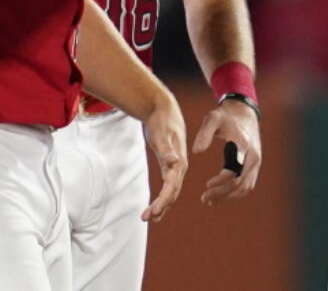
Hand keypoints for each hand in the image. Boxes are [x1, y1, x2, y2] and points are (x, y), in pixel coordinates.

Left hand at [141, 94, 187, 221]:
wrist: (164, 109)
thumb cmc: (162, 120)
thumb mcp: (161, 133)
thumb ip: (167, 149)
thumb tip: (174, 162)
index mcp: (179, 161)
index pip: (172, 186)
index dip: (163, 200)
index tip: (153, 211)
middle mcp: (180, 167)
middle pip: (172, 192)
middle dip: (161, 206)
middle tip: (146, 217)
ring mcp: (176, 167)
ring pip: (171, 191)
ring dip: (161, 205)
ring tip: (148, 217)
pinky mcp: (170, 166)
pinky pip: (168, 186)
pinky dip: (162, 198)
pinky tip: (156, 207)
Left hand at [192, 99, 261, 203]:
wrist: (244, 111)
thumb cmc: (225, 116)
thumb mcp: (212, 118)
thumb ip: (204, 134)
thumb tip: (196, 151)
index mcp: (242, 145)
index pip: (234, 171)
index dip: (221, 182)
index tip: (206, 185)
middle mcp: (252, 156)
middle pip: (240, 183)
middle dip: (223, 193)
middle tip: (205, 199)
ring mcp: (256, 161)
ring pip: (246, 186)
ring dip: (229, 196)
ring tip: (211, 200)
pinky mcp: (255, 164)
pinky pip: (248, 183)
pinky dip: (236, 192)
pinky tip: (221, 194)